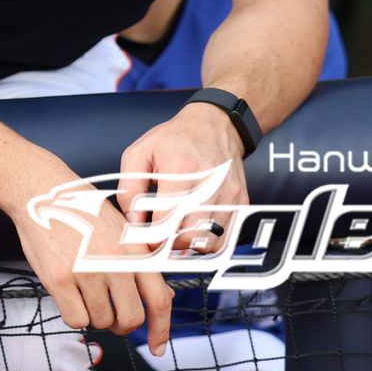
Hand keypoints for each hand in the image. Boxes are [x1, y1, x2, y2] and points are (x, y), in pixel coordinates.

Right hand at [7, 153, 174, 352]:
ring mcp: (87, 271)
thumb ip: (142, 263)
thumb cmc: (79, 209)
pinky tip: (68, 296)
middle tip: (110, 317)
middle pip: (131, 318)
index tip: (157, 347)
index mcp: (134, 250)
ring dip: (93, 315)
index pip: (159, 300)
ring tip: (82, 293)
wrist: (41, 191)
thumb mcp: (121, 229)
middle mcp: (115, 261)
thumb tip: (163, 297)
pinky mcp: (61, 278)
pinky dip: (73, 315)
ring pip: (101, 321)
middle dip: (121, 325)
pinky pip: (75, 319)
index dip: (160, 330)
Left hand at [115, 104, 247, 254]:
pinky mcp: (241, 201)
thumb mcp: (139, 153)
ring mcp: (229, 194)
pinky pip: (226, 236)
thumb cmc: (174, 139)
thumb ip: (130, 189)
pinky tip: (194, 227)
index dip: (153, 237)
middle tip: (161, 240)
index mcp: (180, 168)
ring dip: (191, 245)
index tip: (145, 238)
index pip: (167, 219)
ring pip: (210, 242)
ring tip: (177, 233)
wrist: (214, 125)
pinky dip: (209, 240)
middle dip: (172, 245)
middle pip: (191, 236)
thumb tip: (134, 221)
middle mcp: (209, 183)